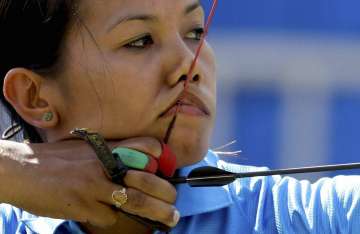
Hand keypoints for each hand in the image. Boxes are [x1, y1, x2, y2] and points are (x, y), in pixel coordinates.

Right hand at [0, 138, 178, 228]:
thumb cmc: (56, 159)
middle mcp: (105, 164)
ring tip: (170, 219)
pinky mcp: (84, 206)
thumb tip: (138, 164)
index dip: (162, 157)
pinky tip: (101, 212)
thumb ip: (111, 154)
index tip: (168, 170)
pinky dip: (110, 217)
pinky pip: (108, 217)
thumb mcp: (87, 148)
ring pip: (135, 201)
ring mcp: (95, 186)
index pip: (146, 146)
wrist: (24, 169)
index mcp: (108, 147)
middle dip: (166, 194)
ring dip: (156, 212)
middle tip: (174, 204)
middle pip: (147, 180)